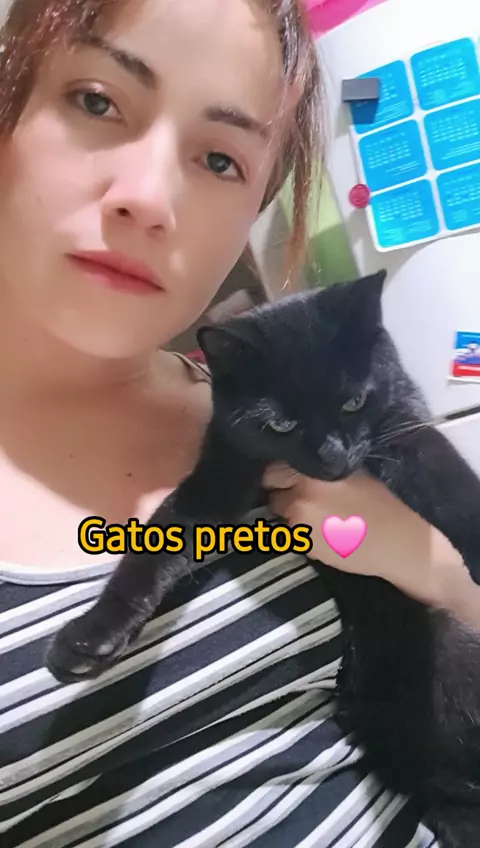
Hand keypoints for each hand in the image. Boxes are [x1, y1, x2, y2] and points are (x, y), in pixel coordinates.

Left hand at [263, 463, 467, 609]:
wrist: (402, 542)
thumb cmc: (386, 501)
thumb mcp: (355, 470)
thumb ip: (323, 465)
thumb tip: (300, 462)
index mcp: (312, 472)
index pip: (274, 469)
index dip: (282, 472)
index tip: (291, 475)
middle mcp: (300, 496)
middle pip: (272, 491)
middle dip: (281, 492)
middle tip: (301, 494)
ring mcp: (300, 524)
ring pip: (281, 514)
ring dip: (291, 513)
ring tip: (316, 514)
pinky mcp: (306, 547)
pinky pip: (294, 535)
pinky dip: (302, 532)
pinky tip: (324, 531)